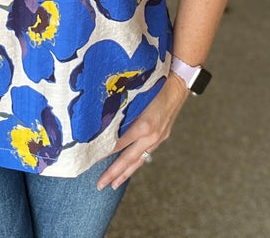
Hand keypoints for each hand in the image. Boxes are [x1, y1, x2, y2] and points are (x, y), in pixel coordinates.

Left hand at [97, 72, 188, 190]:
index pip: (119, 144)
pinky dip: (136, 162)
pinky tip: (130, 167)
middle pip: (128, 159)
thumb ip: (121, 110)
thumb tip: (101, 119)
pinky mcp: (162, 136)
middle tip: (100, 185)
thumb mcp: (135, 96)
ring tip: (114, 184)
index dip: (104, 153)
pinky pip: (147, 153)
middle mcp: (151, 136)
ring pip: (139, 160)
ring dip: (125, 173)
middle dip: (113, 173)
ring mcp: (158, 138)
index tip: (91, 160)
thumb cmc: (155, 84)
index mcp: (143, 126)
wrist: (178, 83)